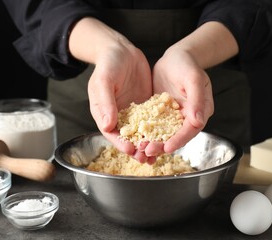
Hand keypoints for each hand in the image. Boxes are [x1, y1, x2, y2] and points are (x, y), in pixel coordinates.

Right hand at [86, 31, 152, 158]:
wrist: (122, 50)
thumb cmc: (108, 64)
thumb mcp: (104, 81)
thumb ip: (105, 102)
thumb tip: (107, 126)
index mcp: (104, 112)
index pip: (111, 133)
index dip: (120, 143)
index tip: (131, 150)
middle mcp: (118, 115)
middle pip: (126, 137)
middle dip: (136, 148)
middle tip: (147, 158)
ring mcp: (132, 112)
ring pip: (140, 131)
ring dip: (147, 142)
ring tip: (158, 154)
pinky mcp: (145, 106)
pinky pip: (152, 120)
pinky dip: (157, 130)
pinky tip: (167, 137)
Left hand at [148, 47, 213, 154]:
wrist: (176, 57)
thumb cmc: (187, 64)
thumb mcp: (193, 78)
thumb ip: (197, 99)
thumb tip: (199, 121)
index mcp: (200, 111)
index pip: (191, 129)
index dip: (180, 140)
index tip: (167, 148)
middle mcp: (188, 117)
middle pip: (176, 135)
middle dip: (163, 145)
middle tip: (147, 151)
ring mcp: (174, 116)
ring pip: (164, 133)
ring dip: (153, 141)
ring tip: (139, 149)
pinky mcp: (161, 112)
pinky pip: (154, 125)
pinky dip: (146, 132)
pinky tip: (135, 137)